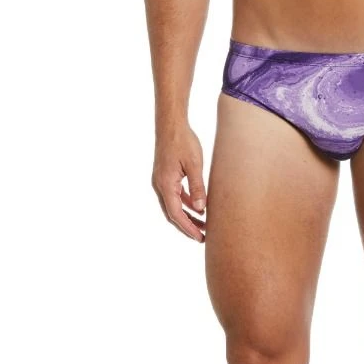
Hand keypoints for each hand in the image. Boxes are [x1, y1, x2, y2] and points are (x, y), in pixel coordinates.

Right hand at [152, 123, 206, 241]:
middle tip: (203, 237)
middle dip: (187, 226)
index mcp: (165, 185)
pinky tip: (197, 207)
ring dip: (187, 216)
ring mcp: (161, 181)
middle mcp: (160, 185)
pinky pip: (174, 196)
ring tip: (203, 225)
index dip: (188, 228)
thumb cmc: (183, 142)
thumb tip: (201, 208)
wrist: (171, 125)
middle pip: (173, 213)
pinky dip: (185, 203)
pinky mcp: (165, 176)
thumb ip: (197, 187)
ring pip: (173, 205)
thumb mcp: (194, 165)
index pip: (176, 214)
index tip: (200, 238)